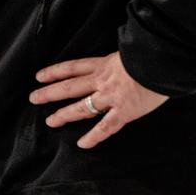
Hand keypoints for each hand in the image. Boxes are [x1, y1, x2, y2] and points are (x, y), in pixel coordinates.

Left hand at [29, 52, 167, 148]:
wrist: (162, 60)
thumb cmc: (150, 53)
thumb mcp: (129, 49)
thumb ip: (120, 59)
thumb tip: (124, 58)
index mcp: (103, 64)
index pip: (72, 67)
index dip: (55, 72)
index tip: (39, 76)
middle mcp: (102, 81)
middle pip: (70, 87)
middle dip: (50, 93)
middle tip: (33, 98)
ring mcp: (111, 97)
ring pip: (81, 108)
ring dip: (64, 115)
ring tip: (50, 121)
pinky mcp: (124, 111)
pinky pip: (105, 127)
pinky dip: (94, 137)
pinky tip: (82, 144)